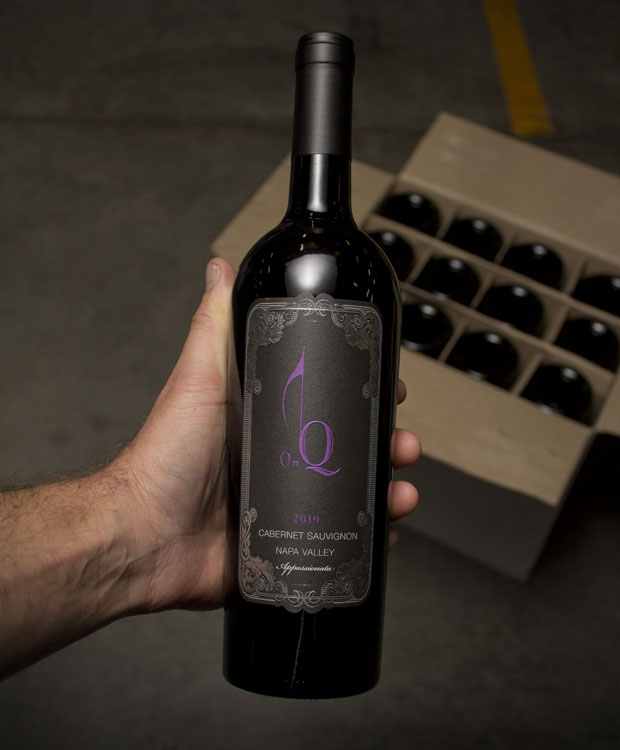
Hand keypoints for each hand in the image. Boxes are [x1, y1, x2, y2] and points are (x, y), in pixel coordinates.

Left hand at [117, 258, 420, 613]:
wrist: (144, 537)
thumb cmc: (165, 456)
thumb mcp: (198, 380)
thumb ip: (215, 325)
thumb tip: (221, 266)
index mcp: (266, 415)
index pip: (327, 394)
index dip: (361, 389)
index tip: (389, 386)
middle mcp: (280, 455)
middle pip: (348, 443)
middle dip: (385, 441)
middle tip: (402, 442)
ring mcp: (285, 499)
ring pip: (351, 489)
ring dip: (385, 486)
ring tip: (399, 490)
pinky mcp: (286, 538)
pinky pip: (337, 536)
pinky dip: (368, 535)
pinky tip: (385, 531)